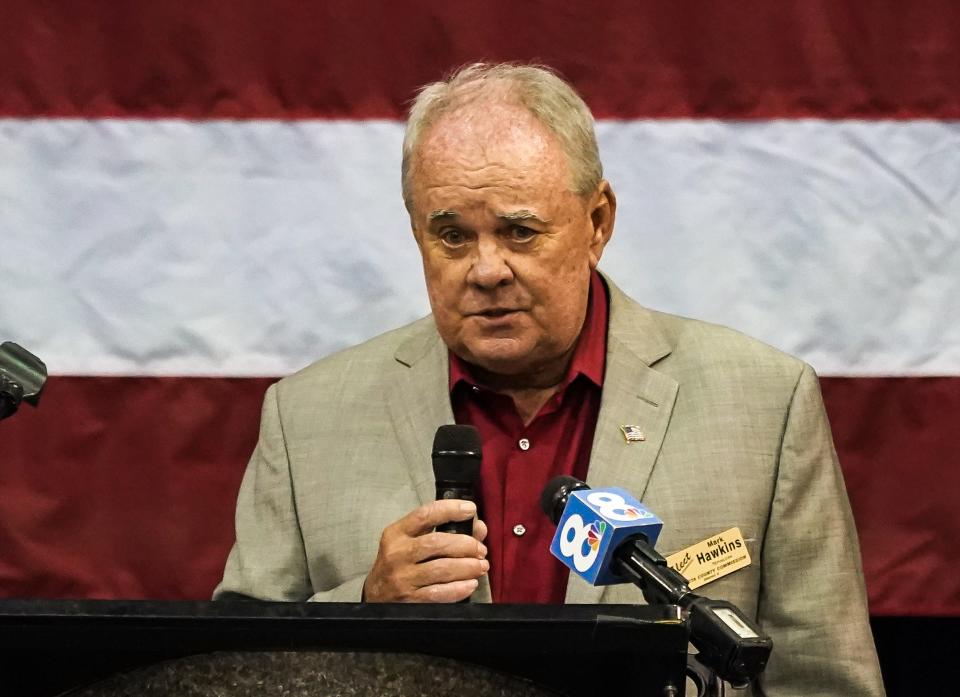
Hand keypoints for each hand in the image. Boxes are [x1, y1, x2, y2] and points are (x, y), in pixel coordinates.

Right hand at [363, 499, 488, 602]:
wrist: (376, 596)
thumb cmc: (400, 563)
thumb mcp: (412, 541)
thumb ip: (444, 530)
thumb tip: (479, 527)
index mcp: (396, 533)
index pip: (425, 515)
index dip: (450, 509)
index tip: (470, 509)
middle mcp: (397, 554)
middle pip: (437, 543)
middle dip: (466, 545)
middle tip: (481, 549)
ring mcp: (402, 578)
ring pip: (442, 569)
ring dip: (468, 567)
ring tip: (481, 566)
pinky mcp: (409, 600)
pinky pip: (439, 593)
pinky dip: (459, 588)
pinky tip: (471, 584)